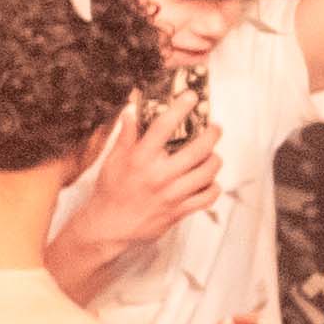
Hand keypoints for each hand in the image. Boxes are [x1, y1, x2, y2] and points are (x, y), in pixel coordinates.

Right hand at [72, 88, 217, 255]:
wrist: (109, 227)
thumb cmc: (110, 192)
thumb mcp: (112, 160)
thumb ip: (125, 136)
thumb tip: (131, 112)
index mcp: (140, 159)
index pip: (164, 126)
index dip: (181, 108)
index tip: (192, 97)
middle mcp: (158, 175)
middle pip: (198, 149)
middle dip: (212, 133)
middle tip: (214, 127)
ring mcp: (172, 194)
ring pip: (208, 172)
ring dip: (214, 159)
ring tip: (212, 154)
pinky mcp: (179, 211)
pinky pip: (207, 197)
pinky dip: (213, 186)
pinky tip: (207, 181)